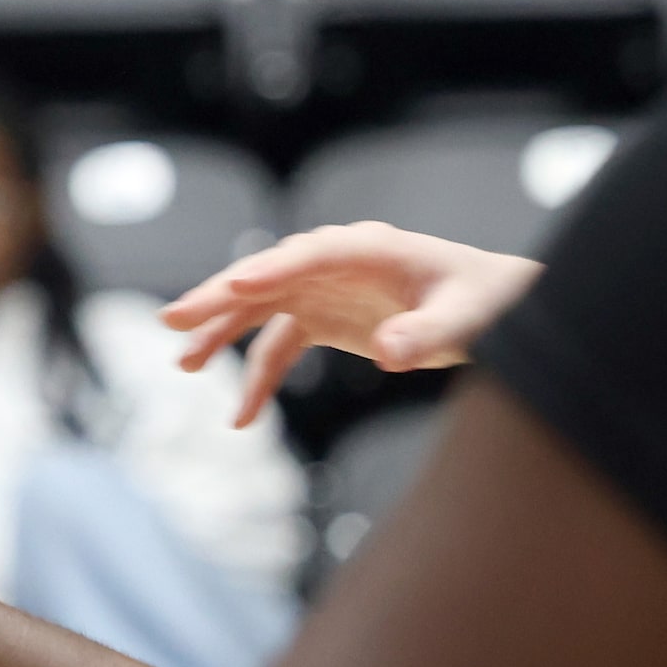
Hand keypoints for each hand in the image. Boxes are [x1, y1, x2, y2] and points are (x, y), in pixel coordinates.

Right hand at [159, 223, 541, 425]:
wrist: (491, 308)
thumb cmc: (486, 302)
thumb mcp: (469, 318)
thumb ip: (430, 333)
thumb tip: (390, 354)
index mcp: (369, 248)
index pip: (311, 255)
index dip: (273, 269)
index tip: (235, 287)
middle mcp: (334, 263)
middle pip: (266, 275)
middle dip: (219, 298)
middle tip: (175, 319)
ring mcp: (322, 290)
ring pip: (257, 308)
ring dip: (219, 334)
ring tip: (185, 365)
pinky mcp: (321, 318)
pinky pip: (276, 346)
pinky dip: (256, 380)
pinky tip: (241, 418)